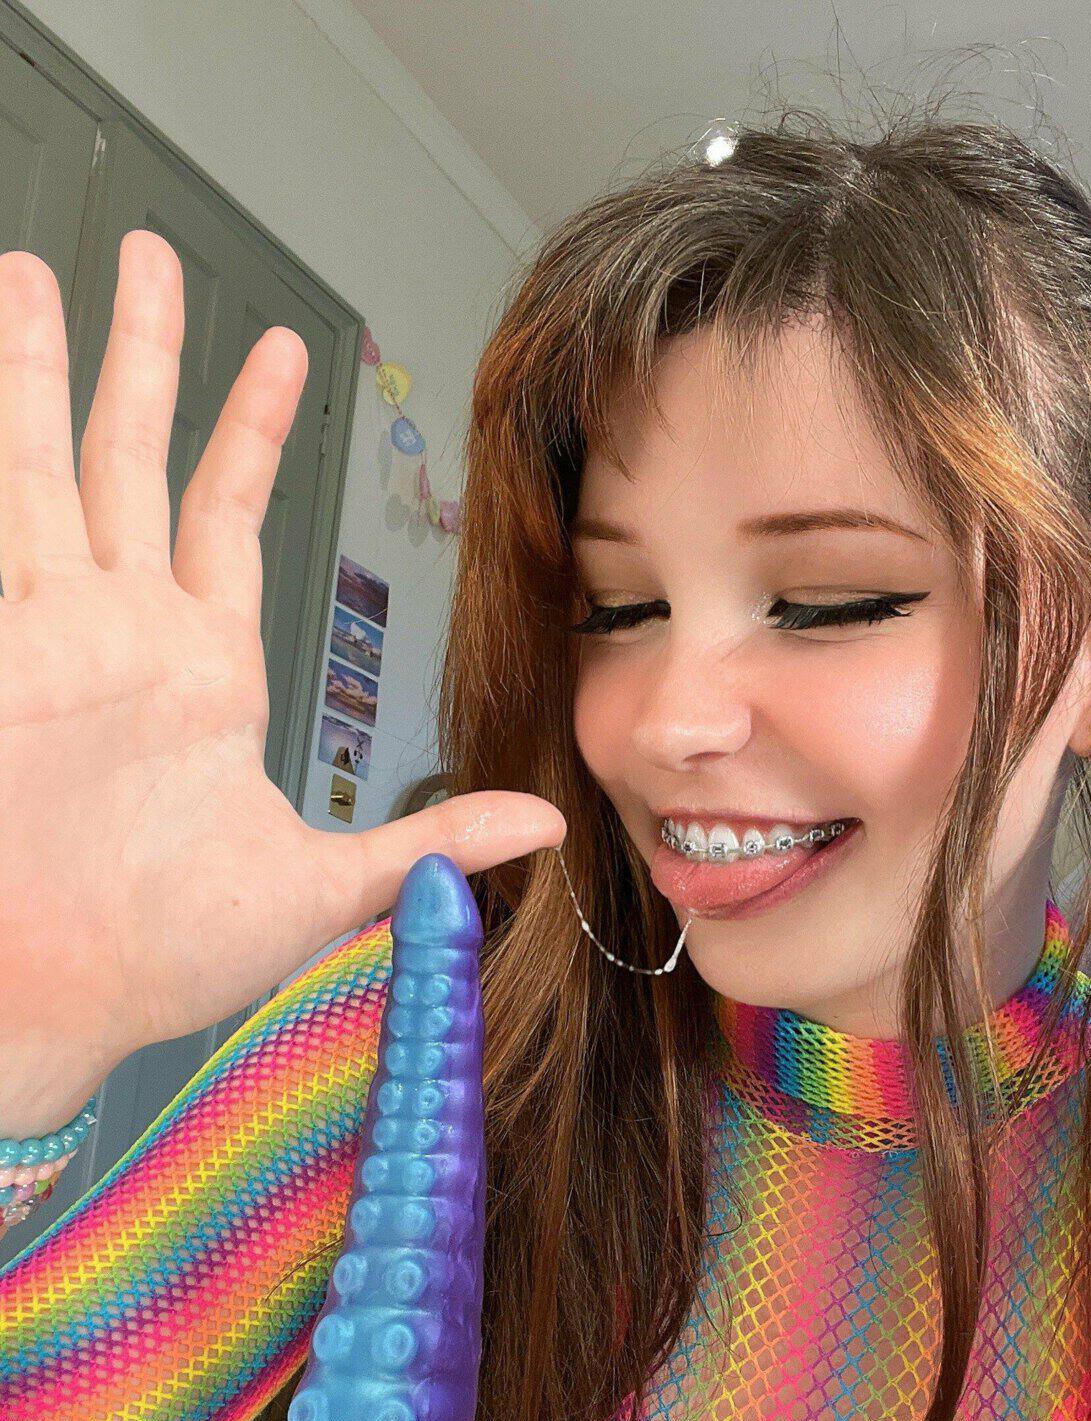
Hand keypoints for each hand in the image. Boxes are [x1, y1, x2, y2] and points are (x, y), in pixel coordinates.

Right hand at [0, 231, 563, 1118]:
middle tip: (152, 258)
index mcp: (203, 673)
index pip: (229, 516)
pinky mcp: (0, 648)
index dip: (251, 429)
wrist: (51, 999)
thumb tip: (542, 830)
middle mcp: (124, 633)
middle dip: (146, 355)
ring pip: (47, 459)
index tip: (283, 350)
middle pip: (133, 457)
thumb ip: (429, 844)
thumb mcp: (323, 889)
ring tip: (40, 268)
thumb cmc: (164, 957)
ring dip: (42, 363)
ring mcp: (50, 632)